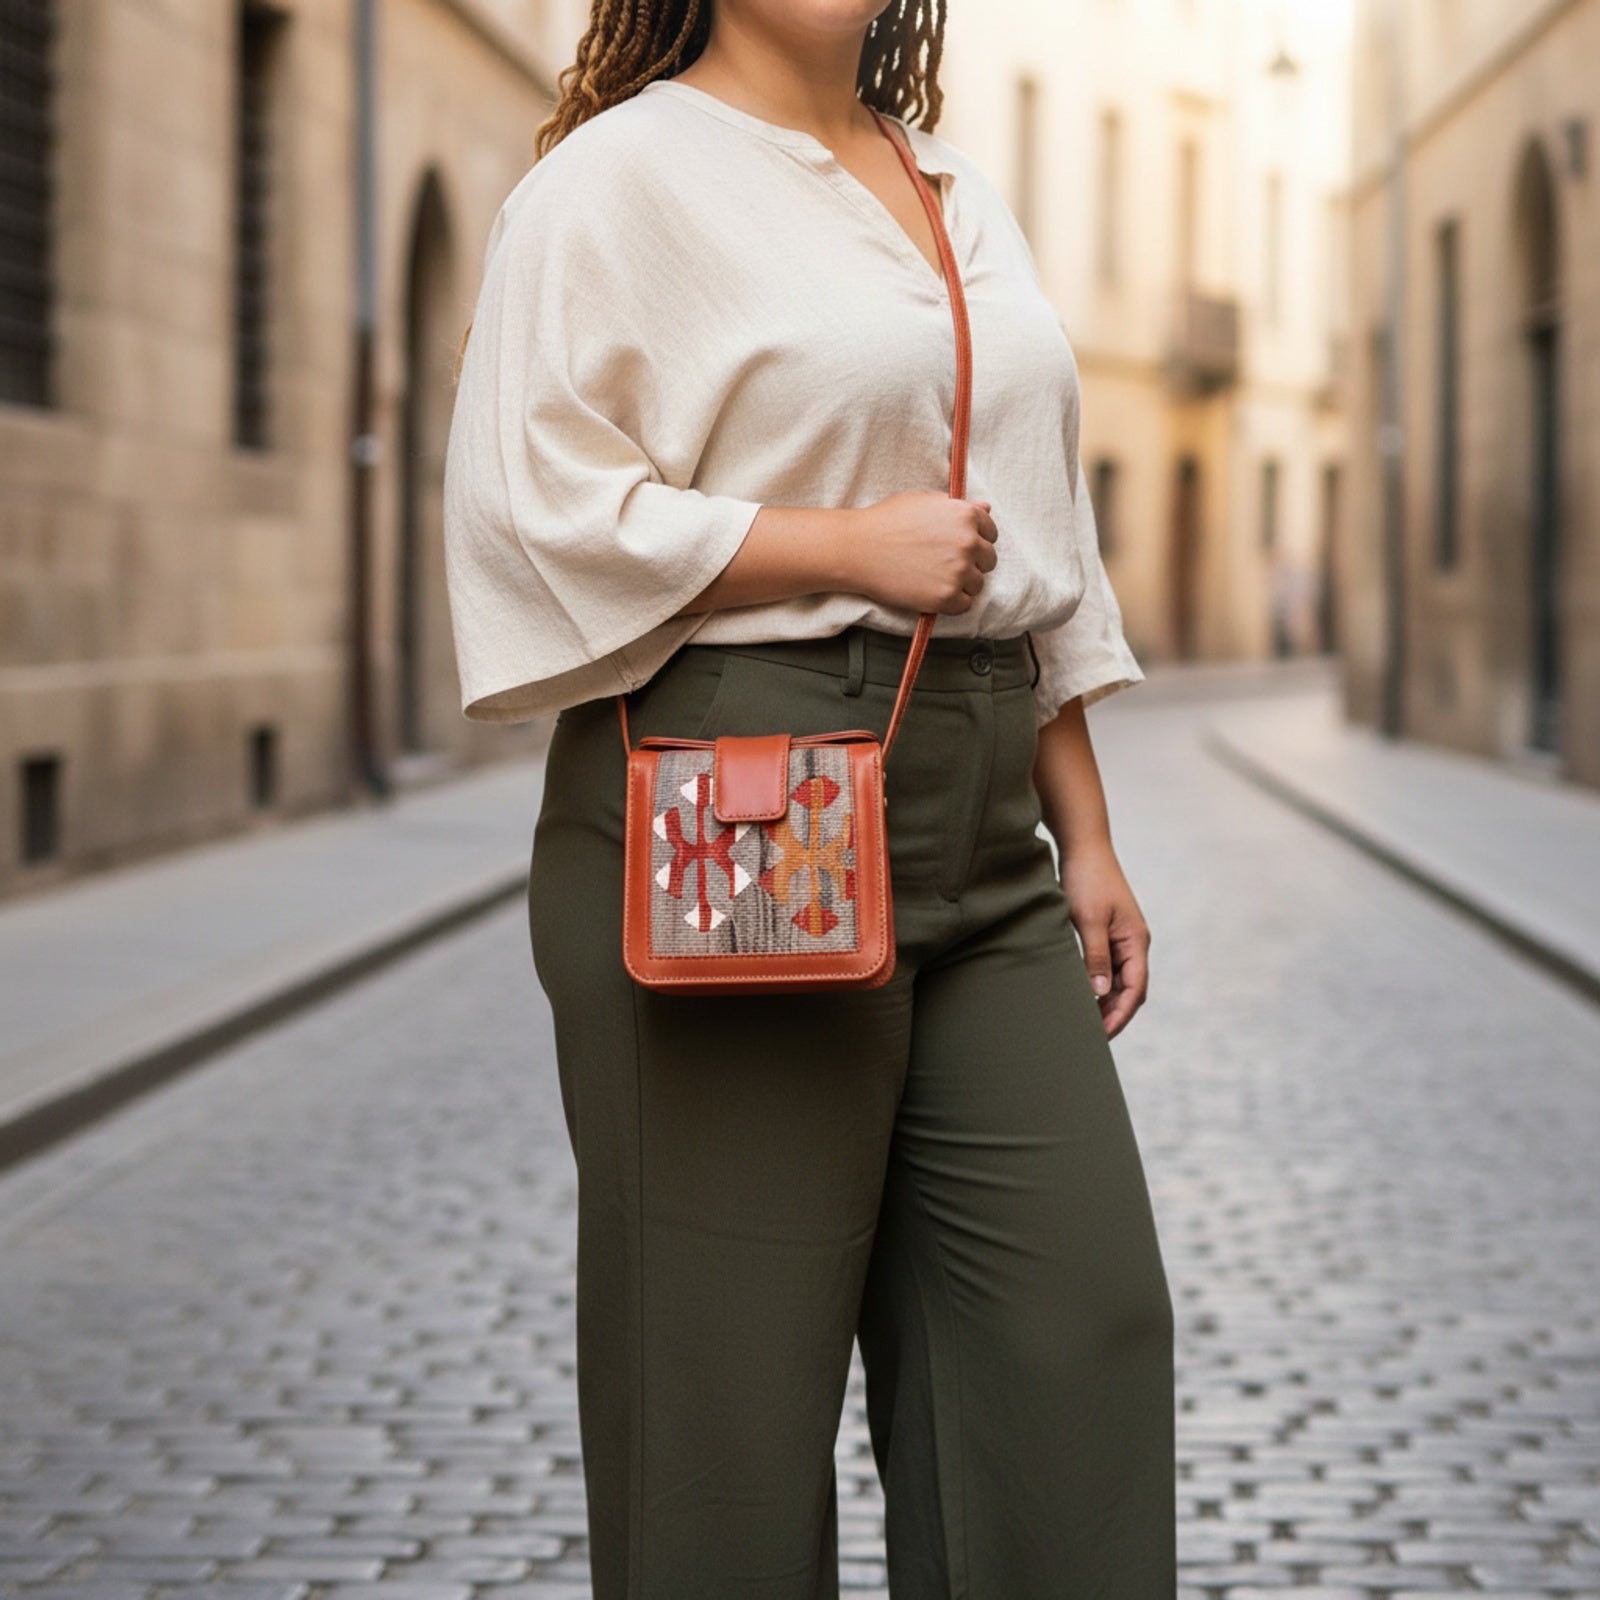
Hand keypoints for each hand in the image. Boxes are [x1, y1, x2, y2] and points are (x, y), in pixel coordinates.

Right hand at [845, 492, 997, 614]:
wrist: (858, 549)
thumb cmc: (886, 521)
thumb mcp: (924, 502)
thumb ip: (957, 507)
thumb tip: (987, 508)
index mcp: (966, 515)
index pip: (991, 533)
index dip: (975, 540)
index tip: (958, 547)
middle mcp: (968, 542)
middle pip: (988, 560)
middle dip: (971, 563)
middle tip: (943, 565)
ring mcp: (959, 571)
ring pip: (977, 584)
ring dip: (961, 584)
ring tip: (934, 578)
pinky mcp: (947, 597)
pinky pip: (964, 605)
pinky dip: (951, 602)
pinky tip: (931, 592)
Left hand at [1059, 842, 1149, 1038]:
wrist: (1084, 848)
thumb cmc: (1088, 880)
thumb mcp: (1089, 920)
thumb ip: (1096, 957)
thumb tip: (1100, 993)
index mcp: (1137, 942)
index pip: (1135, 990)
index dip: (1120, 1015)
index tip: (1102, 1035)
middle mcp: (1134, 944)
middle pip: (1129, 990)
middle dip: (1114, 1015)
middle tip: (1092, 1039)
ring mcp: (1121, 940)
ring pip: (1118, 982)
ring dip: (1105, 1003)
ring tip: (1086, 1024)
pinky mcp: (1107, 934)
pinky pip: (1106, 968)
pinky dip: (1097, 986)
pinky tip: (1082, 997)